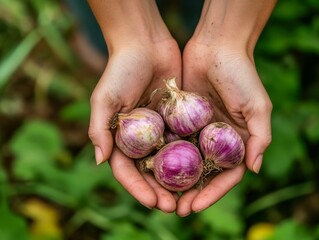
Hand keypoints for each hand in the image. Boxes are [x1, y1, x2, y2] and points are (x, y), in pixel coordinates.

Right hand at [88, 38, 181, 211]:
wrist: (145, 44)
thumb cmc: (120, 70)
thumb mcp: (105, 99)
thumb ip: (99, 129)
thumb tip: (99, 161)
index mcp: (120, 138)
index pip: (127, 171)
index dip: (138, 189)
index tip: (153, 202)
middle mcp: (141, 138)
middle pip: (149, 172)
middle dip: (160, 191)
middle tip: (175, 206)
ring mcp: (160, 130)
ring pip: (169, 162)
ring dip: (178, 181)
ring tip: (190, 197)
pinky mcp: (178, 119)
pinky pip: (185, 142)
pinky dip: (191, 157)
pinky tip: (203, 171)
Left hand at [176, 39, 271, 215]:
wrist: (217, 44)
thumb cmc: (242, 74)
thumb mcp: (258, 106)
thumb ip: (260, 138)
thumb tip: (254, 170)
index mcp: (236, 141)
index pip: (226, 176)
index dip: (212, 194)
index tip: (196, 207)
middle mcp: (216, 139)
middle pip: (203, 174)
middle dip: (191, 193)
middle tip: (175, 209)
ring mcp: (197, 129)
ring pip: (185, 162)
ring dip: (174, 180)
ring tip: (160, 196)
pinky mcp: (180, 118)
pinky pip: (171, 140)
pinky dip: (163, 156)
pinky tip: (150, 170)